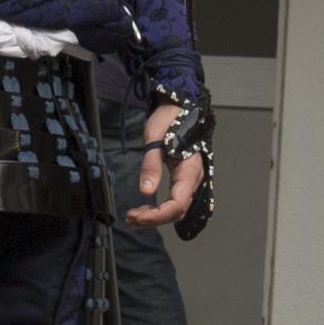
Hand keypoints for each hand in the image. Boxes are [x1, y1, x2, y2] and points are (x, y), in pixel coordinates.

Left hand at [124, 101, 207, 231]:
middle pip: (177, 211)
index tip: (136, 217)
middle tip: (130, 218)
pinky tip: (144, 208)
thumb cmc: (169, 119)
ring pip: (176, 208)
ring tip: (134, 216)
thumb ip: (151, 166)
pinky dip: (159, 209)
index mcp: (189, 170)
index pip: (177, 204)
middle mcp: (193, 179)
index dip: (157, 215)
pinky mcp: (183, 179)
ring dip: (156, 216)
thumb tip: (145, 192)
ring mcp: (189, 180)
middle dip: (154, 219)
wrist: (179, 106)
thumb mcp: (155, 139)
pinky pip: (175, 201)